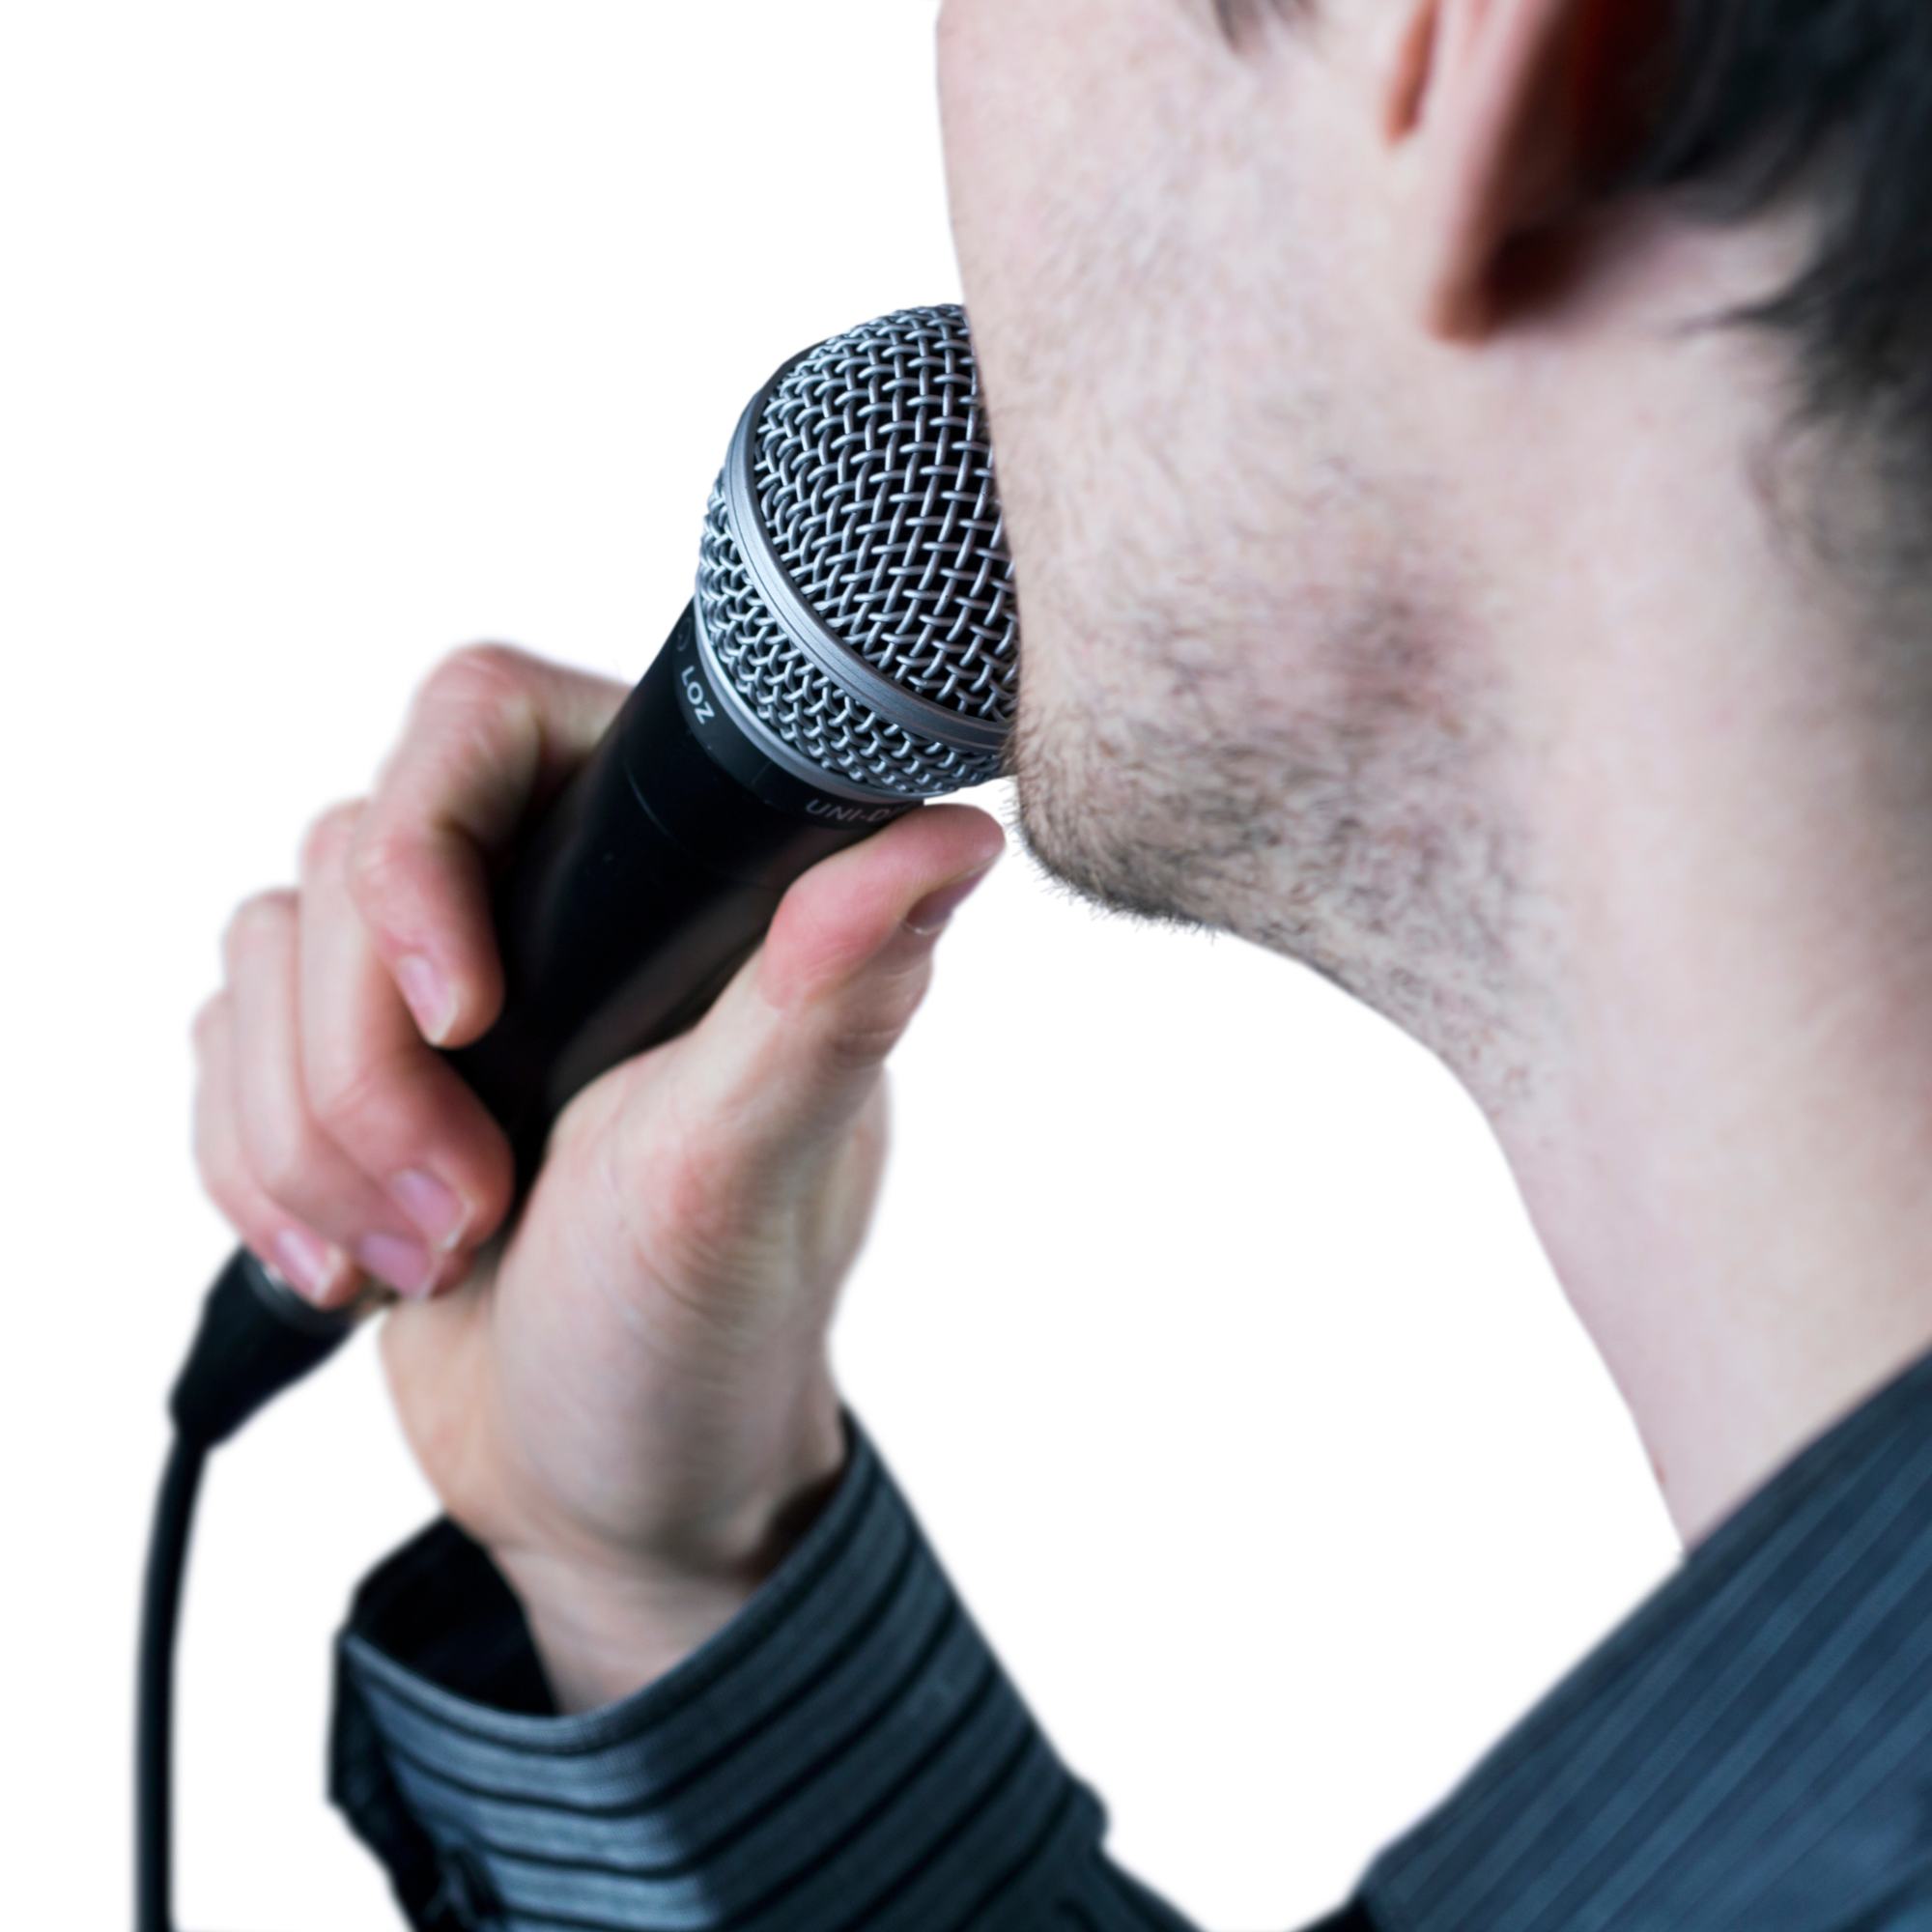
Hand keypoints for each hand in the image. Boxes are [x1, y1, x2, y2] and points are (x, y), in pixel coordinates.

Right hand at [193, 644, 1003, 1707]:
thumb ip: (825, 998)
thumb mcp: (745, 1170)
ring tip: (432, 1259)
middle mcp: (556, 900)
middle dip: (371, 1072)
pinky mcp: (354, 1064)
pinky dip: (256, 1167)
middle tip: (474, 1213)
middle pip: (344, 861)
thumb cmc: (703, 1335)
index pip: (481, 724)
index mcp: (671, 883)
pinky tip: (351, 1264)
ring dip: (313, 1140)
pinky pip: (223, 1044)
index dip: (427, 861)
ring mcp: (442, 980)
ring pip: (267, 955)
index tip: (467, 1024)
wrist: (604, 1489)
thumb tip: (956, 837)